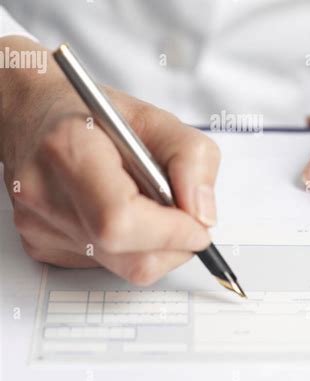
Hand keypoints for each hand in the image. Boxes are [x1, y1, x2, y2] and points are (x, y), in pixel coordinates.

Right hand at [0, 37, 219, 284]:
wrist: (35, 114)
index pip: (121, 220)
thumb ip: (192, 159)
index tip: (197, 225)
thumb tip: (203, 216)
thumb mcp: (156, 119)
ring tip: (145, 204)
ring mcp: (38, 224)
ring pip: (119, 266)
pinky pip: (103, 264)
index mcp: (70, 149)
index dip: (170, 232)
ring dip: (152, 246)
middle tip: (184, 218)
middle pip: (124, 254)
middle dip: (171, 245)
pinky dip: (127, 247)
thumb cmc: (93, 114)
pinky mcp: (39, 245)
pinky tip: (118, 211)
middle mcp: (44, 192)